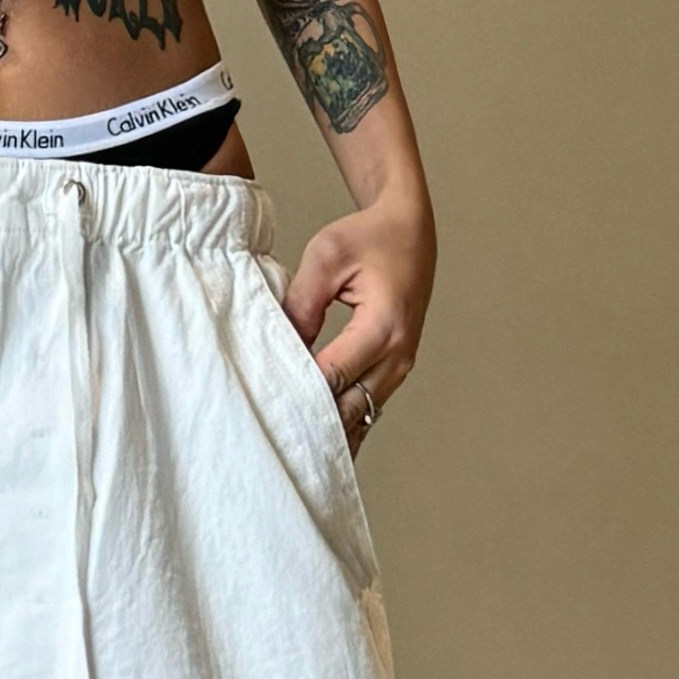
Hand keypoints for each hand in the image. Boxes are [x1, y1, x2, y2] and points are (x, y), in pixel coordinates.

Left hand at [284, 192, 435, 448]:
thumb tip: (281, 351)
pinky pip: (368, 407)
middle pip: (349, 409)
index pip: (332, 377)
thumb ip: (301, 304)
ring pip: (361, 416)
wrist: (411, 230)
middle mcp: (398, 354)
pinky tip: (320, 439)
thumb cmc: (370, 237)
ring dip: (330, 429)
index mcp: (383, 326)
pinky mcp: (396, 369)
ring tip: (294, 449)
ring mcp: (401, 366)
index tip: (267, 405)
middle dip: (313, 424)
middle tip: (274, 438)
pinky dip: (344, 421)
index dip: (299, 395)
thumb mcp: (326, 256)